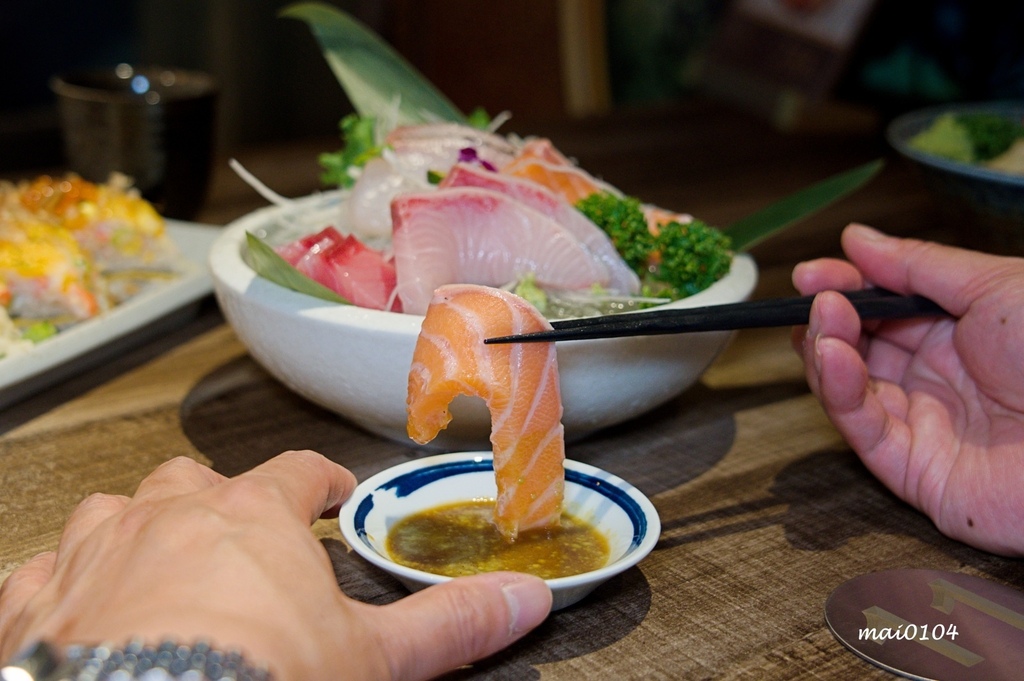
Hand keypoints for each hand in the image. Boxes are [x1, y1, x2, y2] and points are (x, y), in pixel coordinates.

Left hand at [0, 451, 551, 679]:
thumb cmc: (254, 680)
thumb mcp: (372, 660)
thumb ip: (451, 624)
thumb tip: (524, 599)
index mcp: (253, 518)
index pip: (296, 474)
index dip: (316, 481)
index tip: (327, 490)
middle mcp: (168, 518)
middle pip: (195, 480)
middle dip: (217, 497)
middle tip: (236, 526)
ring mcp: (96, 553)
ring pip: (113, 512)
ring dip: (134, 529)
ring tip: (153, 558)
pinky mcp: (36, 604)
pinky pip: (43, 572)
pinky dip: (63, 584)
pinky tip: (77, 607)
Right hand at [792, 224, 1023, 555]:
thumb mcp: (993, 287)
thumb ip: (918, 264)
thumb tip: (857, 239)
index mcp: (960, 332)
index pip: (882, 308)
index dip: (845, 288)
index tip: (810, 274)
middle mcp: (937, 378)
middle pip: (859, 346)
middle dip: (828, 318)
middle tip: (813, 297)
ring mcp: (924, 425)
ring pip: (851, 388)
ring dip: (826, 351)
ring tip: (822, 322)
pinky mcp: (914, 471)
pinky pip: (863, 430)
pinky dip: (837, 392)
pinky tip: (830, 357)